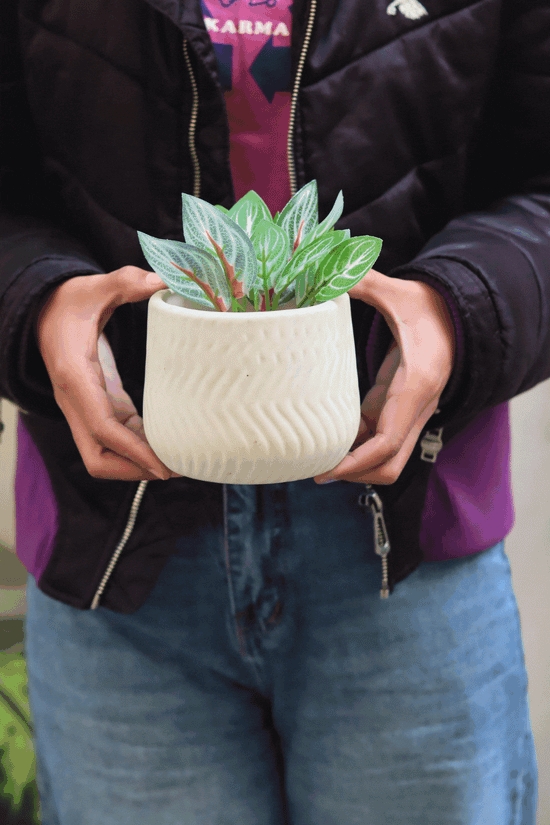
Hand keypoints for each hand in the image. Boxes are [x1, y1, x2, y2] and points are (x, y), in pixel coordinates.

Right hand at [37, 267, 173, 480]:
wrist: (45, 310)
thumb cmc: (71, 300)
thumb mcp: (96, 286)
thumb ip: (127, 282)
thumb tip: (161, 281)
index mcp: (75, 377)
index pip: (102, 428)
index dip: (133, 451)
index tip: (163, 466)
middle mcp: (75, 401)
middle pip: (98, 458)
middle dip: (133, 470)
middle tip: (177, 468)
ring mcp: (82, 409)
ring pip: (104, 455)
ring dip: (137, 464)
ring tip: (179, 462)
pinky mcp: (95, 407)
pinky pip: (114, 439)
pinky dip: (138, 447)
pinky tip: (167, 445)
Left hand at [314, 269, 454, 484]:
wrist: (458, 315)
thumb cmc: (427, 306)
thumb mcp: (396, 292)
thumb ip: (363, 281)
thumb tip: (328, 269)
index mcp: (416, 385)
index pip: (389, 441)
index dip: (358, 462)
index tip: (328, 469)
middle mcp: (418, 408)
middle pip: (390, 464)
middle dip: (356, 474)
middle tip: (317, 471)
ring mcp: (411, 413)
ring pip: (387, 458)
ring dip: (356, 463)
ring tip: (318, 457)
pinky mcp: (401, 409)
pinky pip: (380, 439)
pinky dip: (358, 445)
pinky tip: (331, 436)